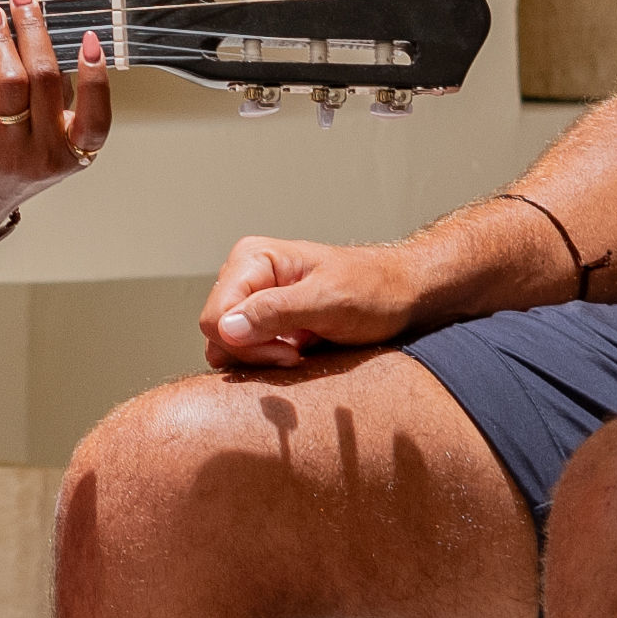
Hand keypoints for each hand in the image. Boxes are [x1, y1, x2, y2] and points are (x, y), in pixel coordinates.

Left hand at [0, 0, 113, 247]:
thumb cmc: (17, 165)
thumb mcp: (52, 142)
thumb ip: (59, 102)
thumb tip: (45, 36)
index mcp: (76, 153)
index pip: (97, 116)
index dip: (96, 76)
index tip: (90, 37)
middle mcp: (47, 155)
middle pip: (45, 79)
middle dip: (33, 28)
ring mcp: (10, 153)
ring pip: (8, 80)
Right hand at [197, 229, 443, 374]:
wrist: (402, 295)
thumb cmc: (373, 291)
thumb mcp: (329, 301)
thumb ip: (276, 312)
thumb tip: (226, 328)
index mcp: (253, 258)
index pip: (215, 316)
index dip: (246, 344)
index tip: (290, 351)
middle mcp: (244, 275)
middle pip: (217, 333)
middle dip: (254, 352)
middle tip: (297, 353)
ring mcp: (252, 297)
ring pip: (227, 345)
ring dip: (261, 358)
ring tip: (299, 351)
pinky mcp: (262, 318)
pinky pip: (243, 349)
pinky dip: (267, 359)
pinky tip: (296, 352)